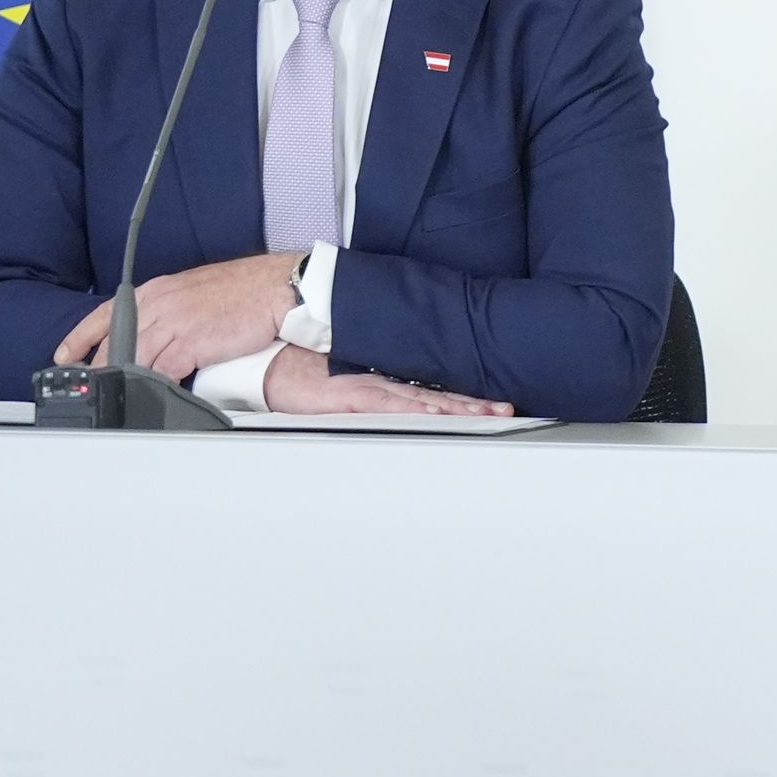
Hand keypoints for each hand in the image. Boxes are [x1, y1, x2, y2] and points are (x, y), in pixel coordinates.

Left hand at [49, 251, 299, 378]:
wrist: (275, 287)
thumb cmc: (243, 291)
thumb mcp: (194, 293)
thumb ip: (169, 312)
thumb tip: (155, 338)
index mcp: (157, 289)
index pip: (105, 313)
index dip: (80, 337)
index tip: (64, 355)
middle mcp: (159, 303)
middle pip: (114, 341)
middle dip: (97, 367)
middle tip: (86, 387)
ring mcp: (173, 322)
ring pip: (131, 357)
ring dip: (120, 379)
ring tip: (112, 396)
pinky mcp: (191, 342)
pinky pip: (161, 371)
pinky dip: (152, 385)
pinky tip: (149, 396)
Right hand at [259, 348, 511, 417]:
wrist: (270, 362)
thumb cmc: (303, 373)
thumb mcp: (345, 385)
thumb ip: (374, 392)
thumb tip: (403, 402)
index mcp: (385, 379)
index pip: (433, 391)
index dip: (465, 397)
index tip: (493, 404)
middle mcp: (384, 381)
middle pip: (438, 395)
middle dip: (474, 403)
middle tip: (506, 409)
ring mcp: (370, 387)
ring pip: (423, 401)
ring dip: (457, 408)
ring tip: (487, 412)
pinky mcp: (352, 397)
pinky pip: (390, 405)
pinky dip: (416, 410)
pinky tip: (437, 414)